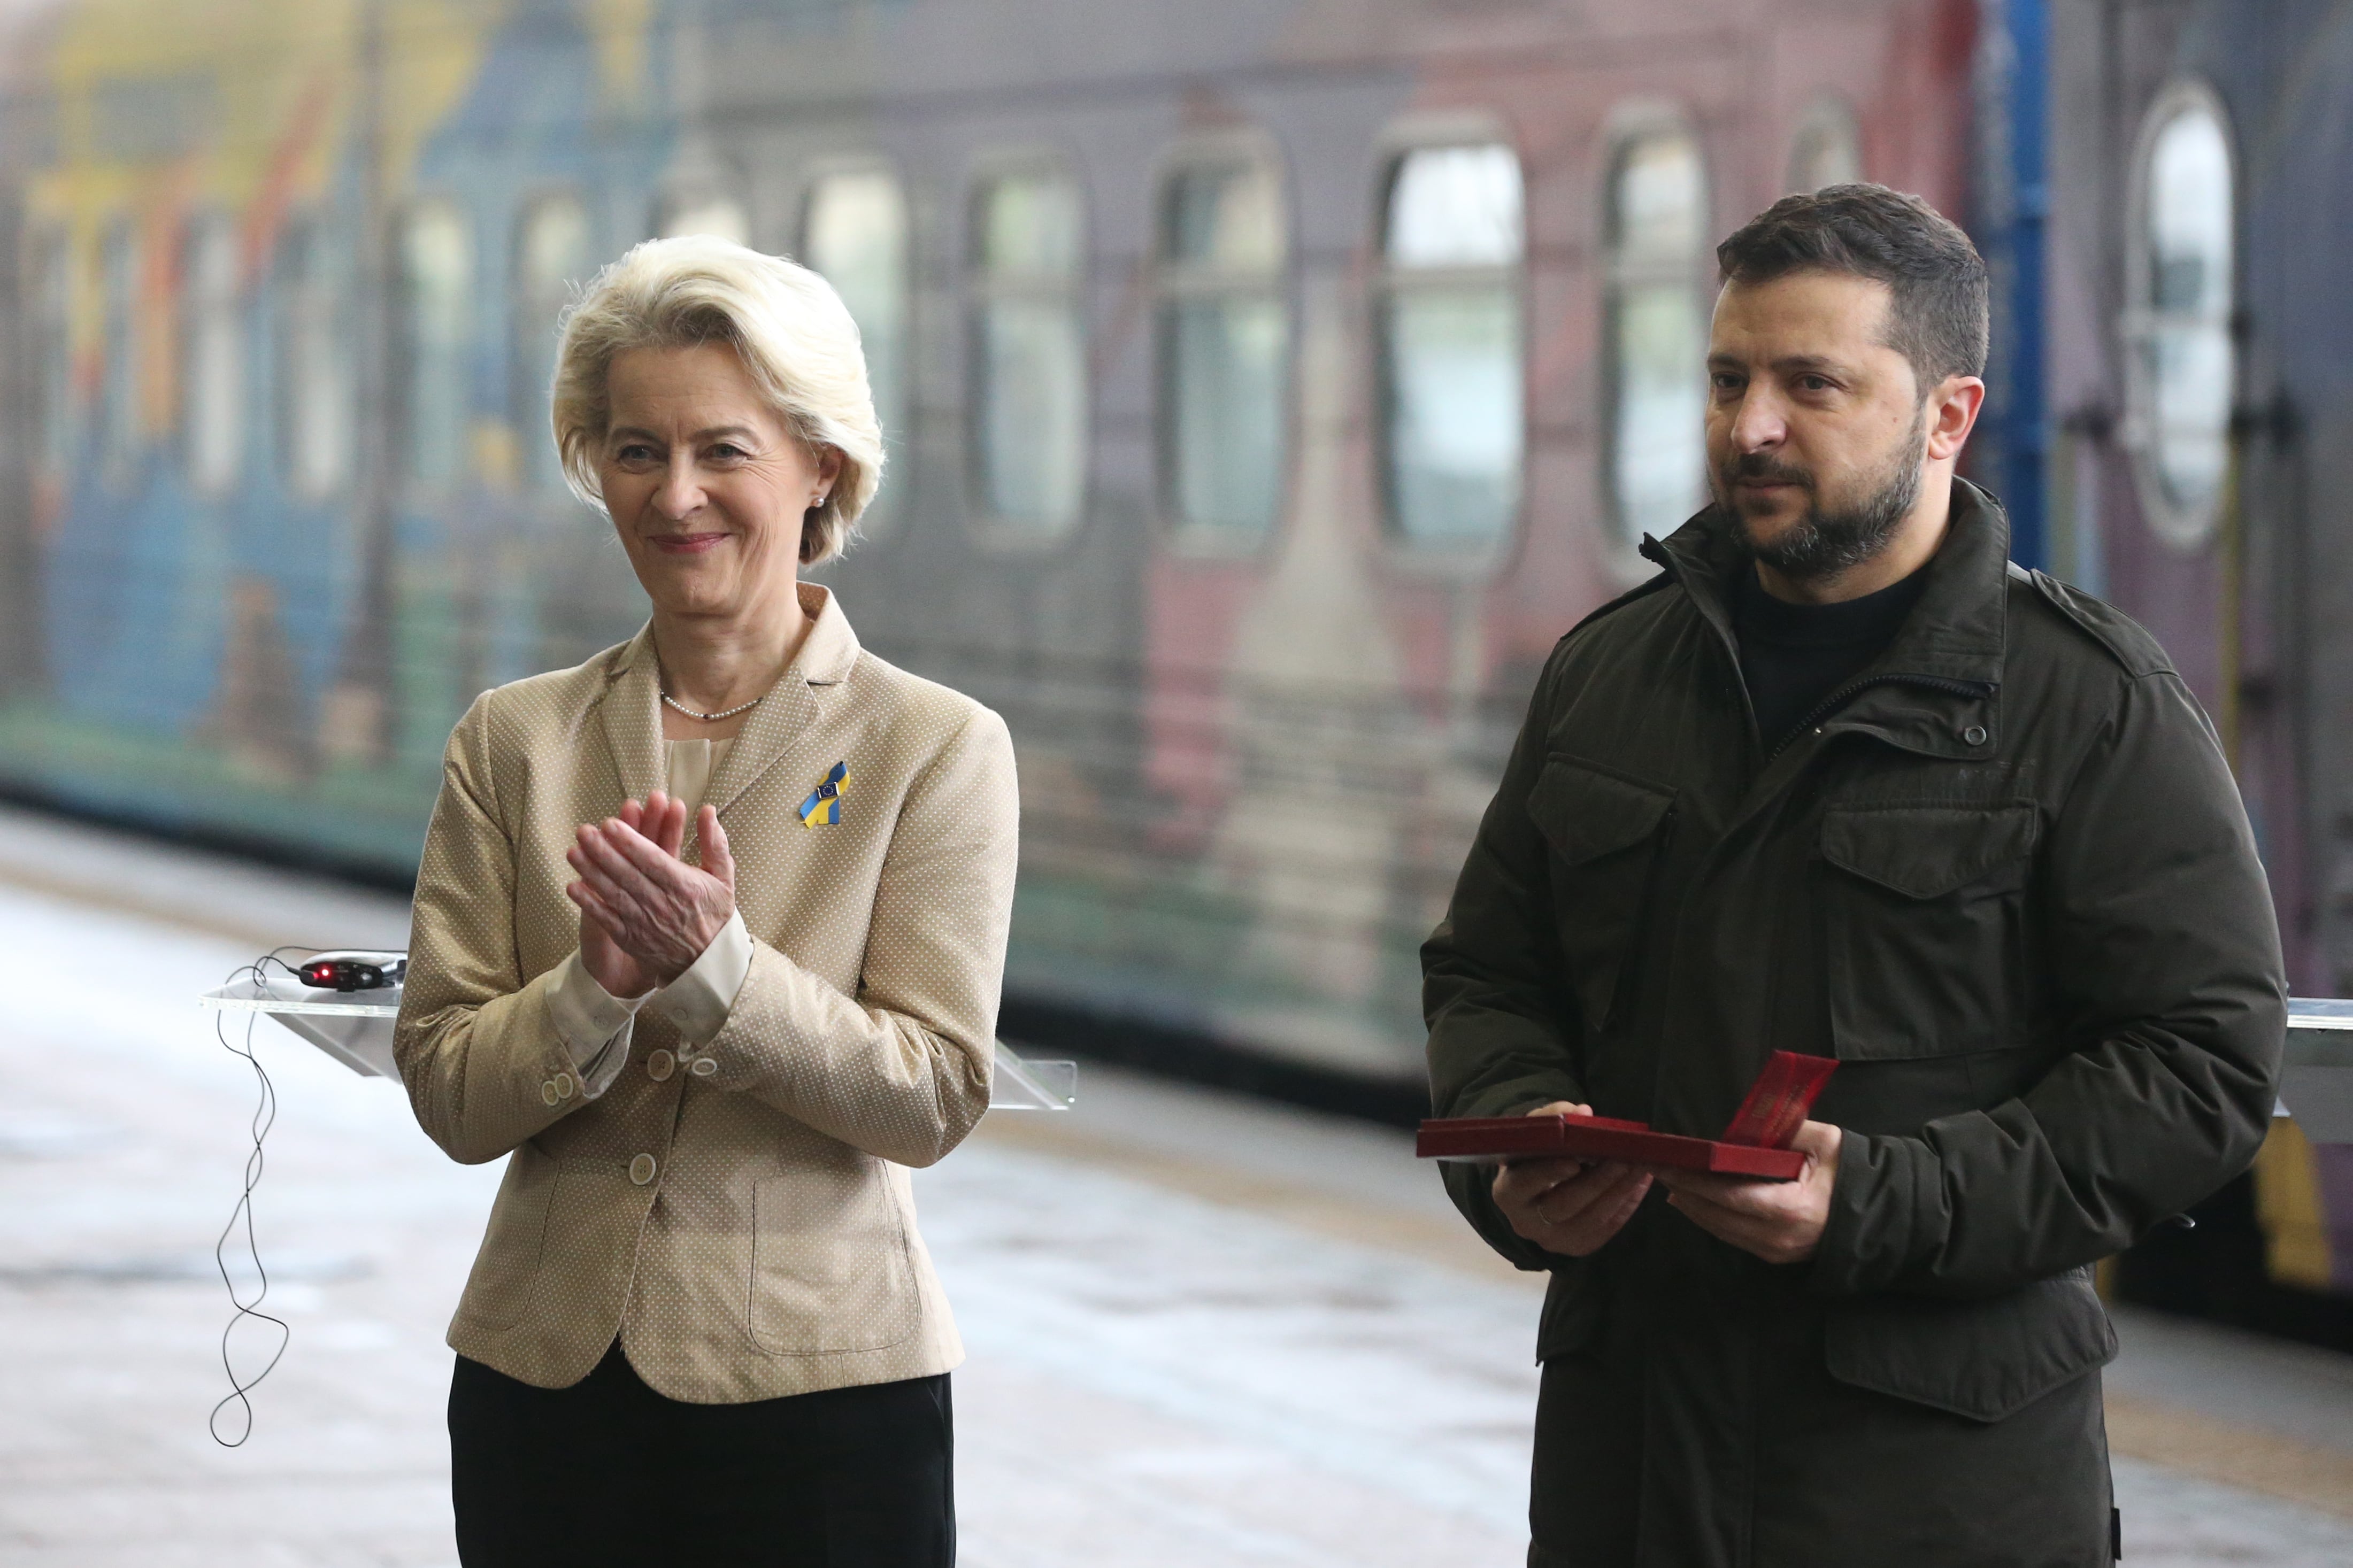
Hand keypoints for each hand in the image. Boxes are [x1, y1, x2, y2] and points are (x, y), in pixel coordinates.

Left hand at [565, 790, 737, 991]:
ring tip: (573, 852)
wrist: (706, 961)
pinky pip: (607, 919)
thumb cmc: (713, 913)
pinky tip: (573, 887)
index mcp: (685, 886)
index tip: (611, 824)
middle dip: (603, 852)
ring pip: (614, 893)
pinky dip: (589, 903)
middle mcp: (663, 903)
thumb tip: (708, 811)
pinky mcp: (630, 937)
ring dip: (591, 872)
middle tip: (584, 831)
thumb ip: (715, 844)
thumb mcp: (723, 877)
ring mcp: (644, 922)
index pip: (654, 860)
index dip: (631, 842)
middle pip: (628, 874)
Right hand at [1491, 1102, 1653, 1257]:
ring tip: (1640, 1168)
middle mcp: (1526, 1223)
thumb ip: (1553, 1118)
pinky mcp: (1578, 1246)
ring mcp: (1553, 1240)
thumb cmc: (1534, 1156)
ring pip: (1590, 1220)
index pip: (1523, 1184)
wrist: (1535, 1191)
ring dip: (1619, 1192)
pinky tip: (1640, 1183)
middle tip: (1623, 1159)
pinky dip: (1627, 1205)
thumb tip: (1583, 1112)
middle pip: (1563, 1205)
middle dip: (1597, 1182)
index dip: (1547, 1173)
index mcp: (1508, 1192)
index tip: (1573, 1160)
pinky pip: (1606, 1229)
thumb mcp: (1535, 1134)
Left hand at [1648, 1119, 1841, 1264]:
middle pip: (1717, 1216)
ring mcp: (1778, 1252)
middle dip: (1684, 1192)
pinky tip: (1694, 1202)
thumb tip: (1745, 1125)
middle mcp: (1778, 1237)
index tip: (1667, 1164)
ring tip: (1670, 1183)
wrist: (1884, 1213)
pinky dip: (1711, 1219)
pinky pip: (1734, 1237)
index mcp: (1789, 1209)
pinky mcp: (1777, 1256)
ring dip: (1693, 1207)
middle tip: (1658, 1169)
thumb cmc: (1854, 1173)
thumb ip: (1785, 1130)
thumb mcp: (1825, 1142)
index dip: (1693, 1181)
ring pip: (1721, 1230)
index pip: (1727, 1196)